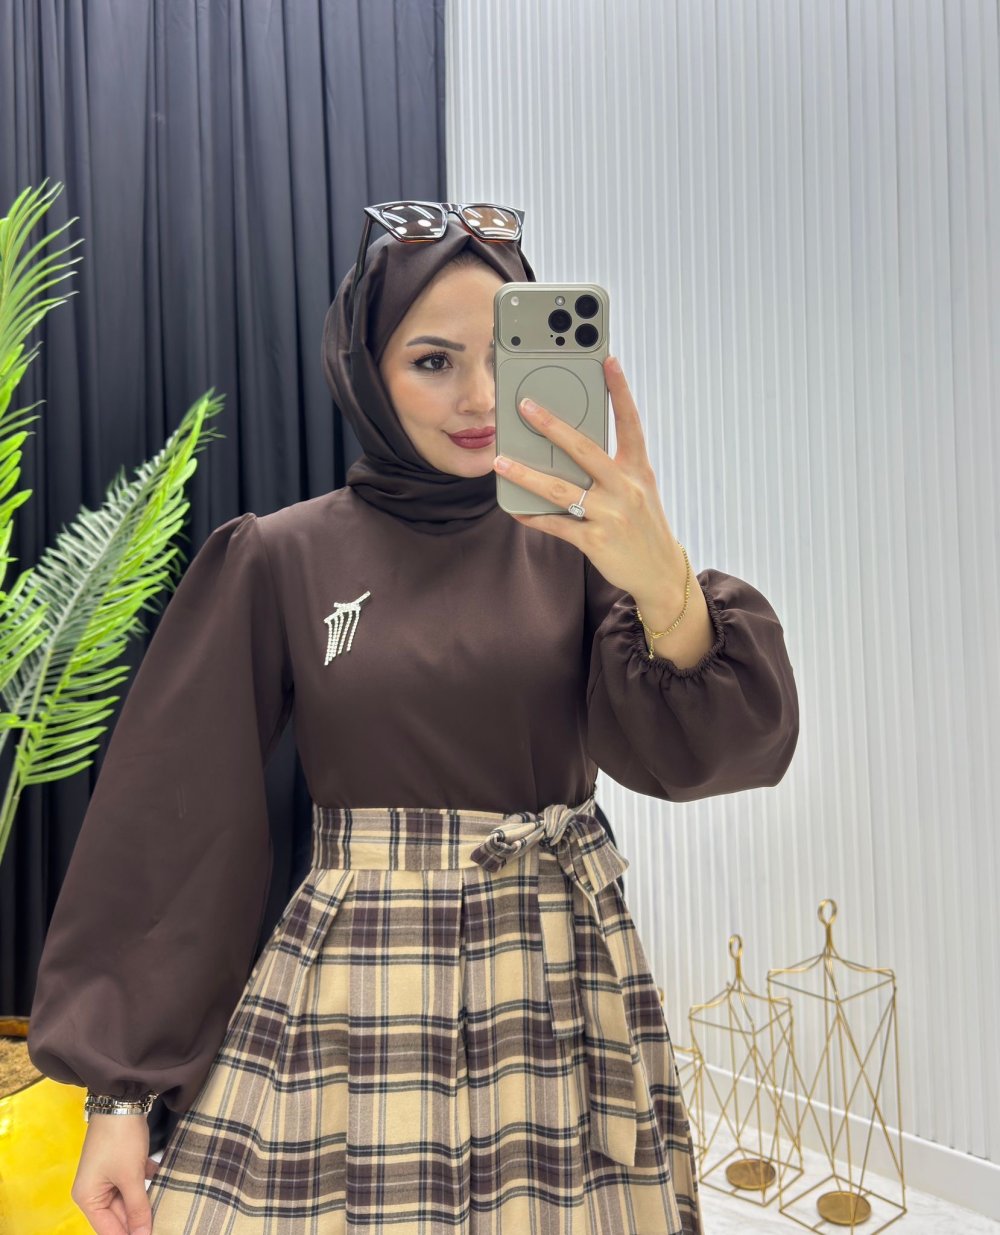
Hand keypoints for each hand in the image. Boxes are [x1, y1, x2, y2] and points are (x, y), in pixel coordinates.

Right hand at [72, 1115, 158, 1234]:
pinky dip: (147, 1186)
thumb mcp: (131, 1176)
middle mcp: (93, 1191)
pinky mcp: (120, 1164)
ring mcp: (107, 1177)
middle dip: (140, 1220)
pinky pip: (134, 1184)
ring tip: (165, 1211)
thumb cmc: (120, 1140)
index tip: (153, 1234)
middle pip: (118, 1216)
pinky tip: (165, 1187)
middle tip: (164, 1224)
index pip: (108, 1231)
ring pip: (128, 1200)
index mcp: (88, 1198)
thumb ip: (137, 1208)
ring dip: (146, 1203)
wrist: (124, 1100)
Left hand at [491, 355, 686, 598]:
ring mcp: (611, 514)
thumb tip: (570, 448)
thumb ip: (613, 468)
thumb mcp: (639, 490)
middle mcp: (626, 488)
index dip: (620, 391)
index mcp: (638, 470)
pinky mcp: (595, 540)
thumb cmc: (644, 525)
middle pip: (585, 450)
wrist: (660, 572)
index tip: (608, 361)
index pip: (630, 423)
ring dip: (526, 475)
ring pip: (561, 489)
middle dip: (552, 427)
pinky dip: (534, 517)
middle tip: (526, 407)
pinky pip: (556, 525)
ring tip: (501, 462)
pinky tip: (516, 509)